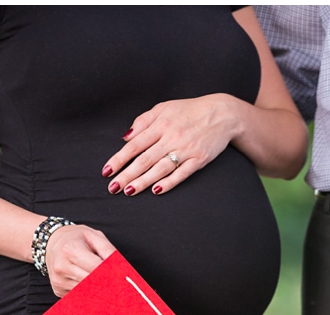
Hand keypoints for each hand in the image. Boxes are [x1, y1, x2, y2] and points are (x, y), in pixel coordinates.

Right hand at [44, 224, 115, 296]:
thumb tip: (120, 267)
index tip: (123, 277)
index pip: (96, 268)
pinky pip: (79, 295)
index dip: (112, 273)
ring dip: (99, 289)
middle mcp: (62, 267)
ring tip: (105, 281)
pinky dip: (88, 291)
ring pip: (87, 291)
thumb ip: (108, 250)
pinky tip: (91, 283)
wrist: (52, 243)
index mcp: (70, 250)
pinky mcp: (58, 290)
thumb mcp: (93, 236)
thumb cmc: (76, 238)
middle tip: (118, 282)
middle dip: (107, 283)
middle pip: (92, 282)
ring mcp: (59, 281)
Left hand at [101, 95, 240, 195]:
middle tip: (113, 188)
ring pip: (161, 168)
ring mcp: (186, 149)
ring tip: (129, 191)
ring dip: (144, 181)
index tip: (107, 171)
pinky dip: (169, 182)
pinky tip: (157, 190)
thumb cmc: (190, 111)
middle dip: (127, 175)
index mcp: (161, 124)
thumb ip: (143, 121)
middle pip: (144, 159)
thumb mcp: (164, 108)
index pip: (135, 144)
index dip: (119, 159)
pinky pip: (182, 173)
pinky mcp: (199, 159)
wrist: (222, 113)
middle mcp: (172, 137)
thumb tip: (125, 138)